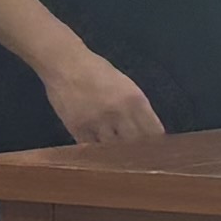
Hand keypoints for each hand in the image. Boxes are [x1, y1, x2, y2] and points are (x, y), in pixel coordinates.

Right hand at [38, 50, 164, 145]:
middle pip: (135, 145)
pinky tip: (97, 151)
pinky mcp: (77, 127)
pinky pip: (91, 148)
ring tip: (116, 156)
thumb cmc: (95, 70)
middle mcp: (118, 112)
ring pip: (113, 150)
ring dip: (115, 153)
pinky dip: (95, 151)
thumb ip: (136, 106)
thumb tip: (146, 130)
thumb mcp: (124, 84)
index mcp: (135, 99)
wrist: (64, 62)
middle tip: (136, 157)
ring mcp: (97, 121)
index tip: (154, 149)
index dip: (156, 144)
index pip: (153, 132)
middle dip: (136, 151)